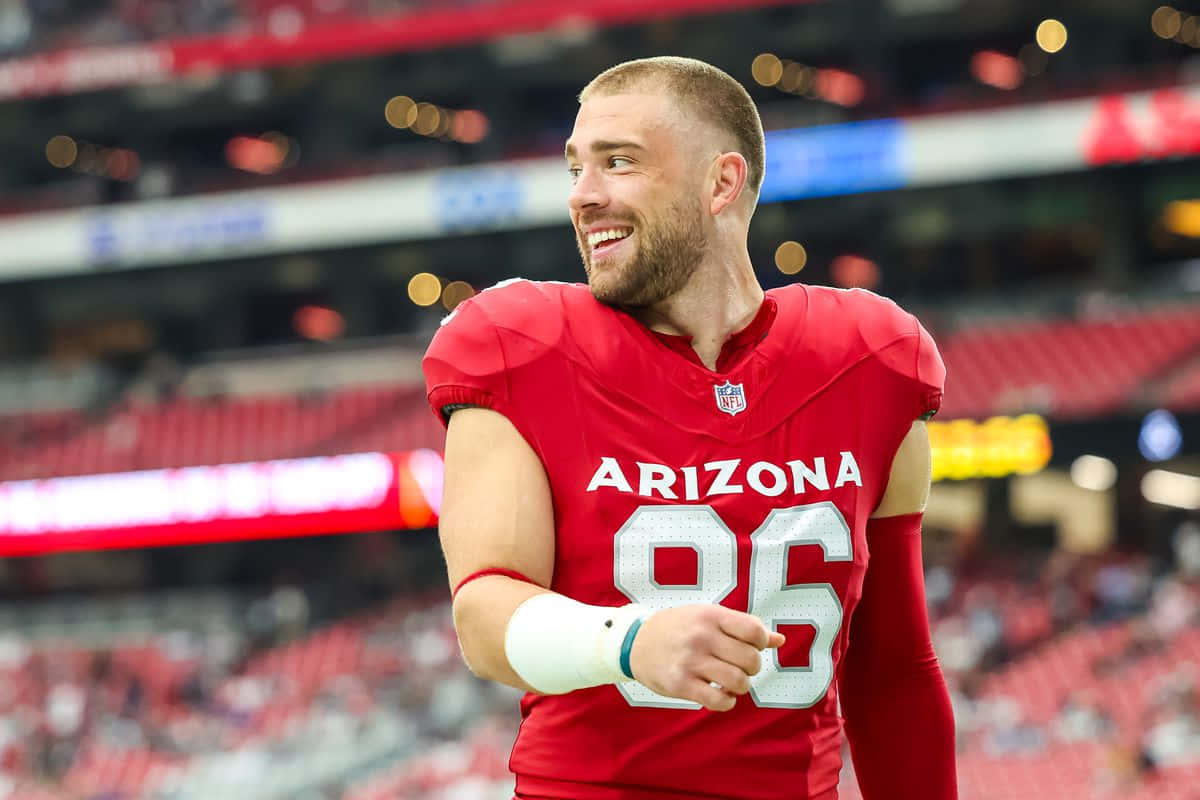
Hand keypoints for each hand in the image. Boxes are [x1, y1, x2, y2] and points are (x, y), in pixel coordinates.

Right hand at [628, 604, 784, 710]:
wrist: (635, 642)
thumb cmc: (678, 628)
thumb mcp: (707, 617)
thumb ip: (742, 627)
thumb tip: (779, 640)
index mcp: (710, 616)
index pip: (753, 630)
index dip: (761, 642)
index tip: (751, 646)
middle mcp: (701, 637)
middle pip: (750, 659)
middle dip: (752, 667)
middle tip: (741, 666)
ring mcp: (691, 661)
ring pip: (738, 682)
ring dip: (741, 686)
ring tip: (731, 682)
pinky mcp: (681, 684)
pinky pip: (718, 701)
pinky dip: (727, 702)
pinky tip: (722, 695)